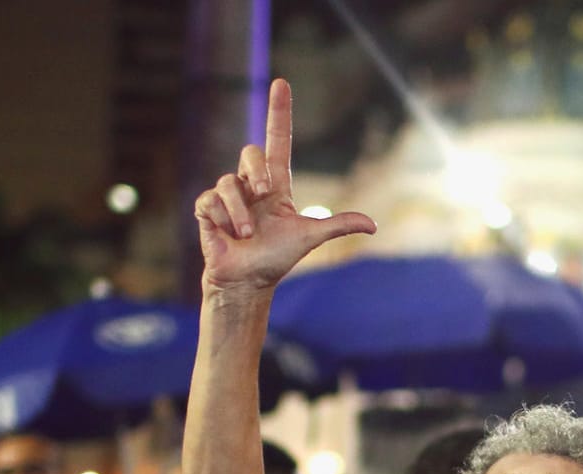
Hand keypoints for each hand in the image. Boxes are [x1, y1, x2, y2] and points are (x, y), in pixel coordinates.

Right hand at [194, 78, 374, 298]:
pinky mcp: (208, 208)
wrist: (249, 281)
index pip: (278, 140)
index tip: (281, 83)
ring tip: (247, 233)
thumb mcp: (309, 237)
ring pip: (229, 181)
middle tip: (264, 192)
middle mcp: (251, 184)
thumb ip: (338, 225)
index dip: (279, 112)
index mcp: (276, 185)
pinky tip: (228, 233)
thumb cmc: (277, 259)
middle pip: (250, 152)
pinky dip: (223, 218)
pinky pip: (211, 199)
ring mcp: (228, 195)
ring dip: (241, 211)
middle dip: (257, 170)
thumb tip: (374, 225)